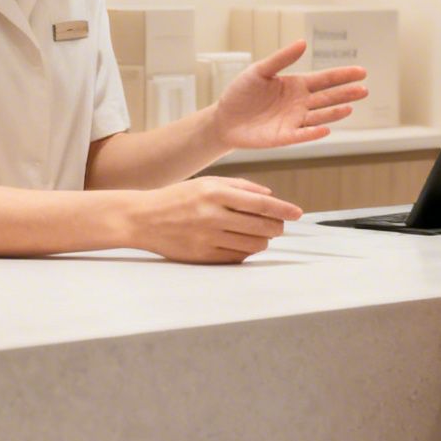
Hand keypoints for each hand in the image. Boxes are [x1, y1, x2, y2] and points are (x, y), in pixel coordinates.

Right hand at [125, 176, 301, 263]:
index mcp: (215, 192)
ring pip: (252, 245)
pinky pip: (236, 258)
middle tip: (278, 226)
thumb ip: (240, 186)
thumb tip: (269, 194)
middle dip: (276, 227)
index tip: (297, 213)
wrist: (143, 218)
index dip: (282, 209)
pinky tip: (242, 244)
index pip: (260, 203)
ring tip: (260, 235)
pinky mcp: (203, 256)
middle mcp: (213, 215)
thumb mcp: (207, 182)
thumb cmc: (178, 198)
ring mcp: (208, 238)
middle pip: (261, 227)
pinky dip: (245, 252)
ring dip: (263, 241)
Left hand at [210, 40, 368, 150]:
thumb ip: (281, 58)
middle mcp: (300, 104)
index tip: (361, 72)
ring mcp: (294, 121)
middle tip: (364, 89)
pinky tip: (325, 129)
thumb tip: (303, 42)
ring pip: (319, 116)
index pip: (325, 79)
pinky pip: (302, 135)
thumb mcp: (260, 70)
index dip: (342, 76)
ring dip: (334, 113)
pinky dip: (313, 133)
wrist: (224, 118)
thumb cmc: (242, 92)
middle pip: (328, 98)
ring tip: (349, 108)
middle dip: (346, 94)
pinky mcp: (284, 137)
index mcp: (296, 85)